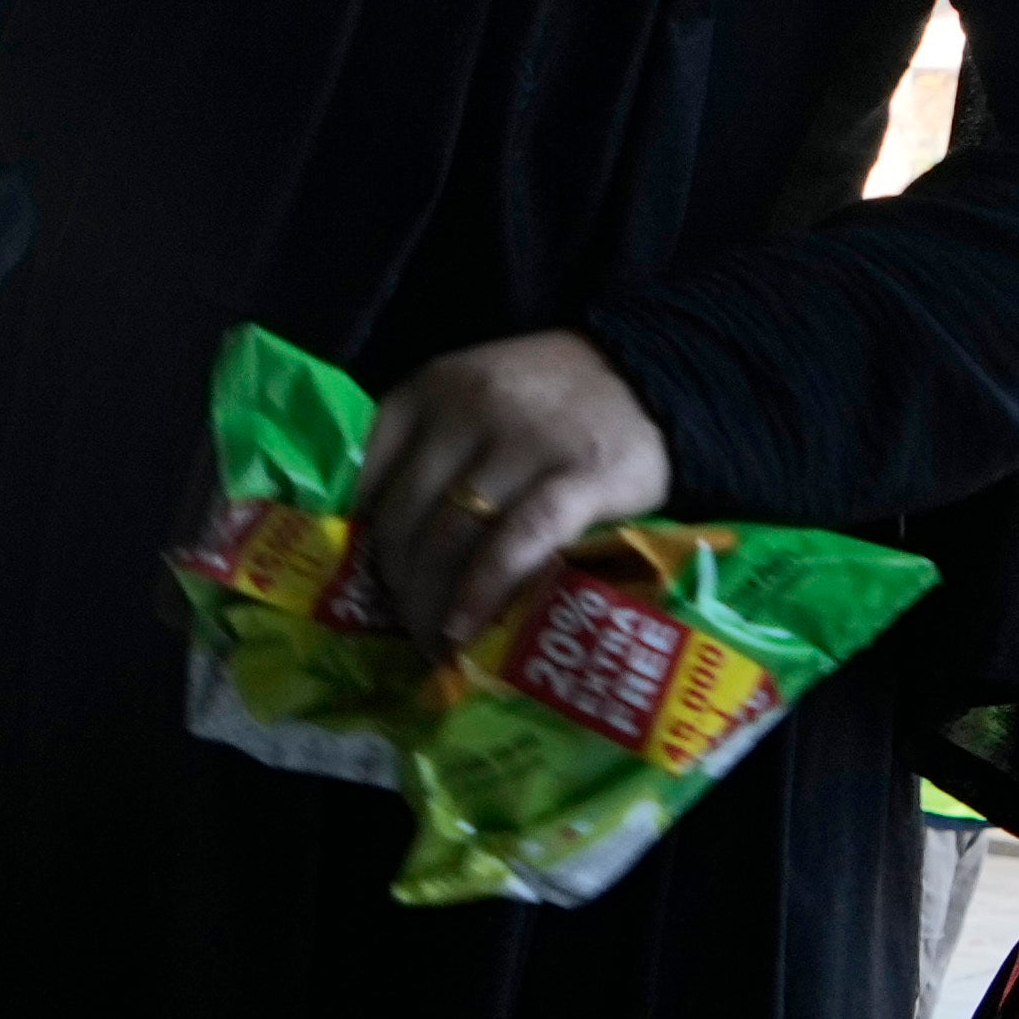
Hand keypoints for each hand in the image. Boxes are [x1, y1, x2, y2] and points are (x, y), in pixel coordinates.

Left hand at [346, 330, 672, 654]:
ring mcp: (526, 438)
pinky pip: (520, 540)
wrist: (652, 374)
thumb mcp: (468, 406)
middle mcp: (468, 408)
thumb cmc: (546, 405)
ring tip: (436, 644)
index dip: (365, 549)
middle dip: (400, 589)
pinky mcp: (583, 471)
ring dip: (435, 603)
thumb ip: (424, 457)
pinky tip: (468, 627)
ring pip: (455, 535)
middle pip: (409, 518)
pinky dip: (486, 590)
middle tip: (407, 632)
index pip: (370, 484)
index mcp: (427, 392)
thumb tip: (380, 554)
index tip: (373, 593)